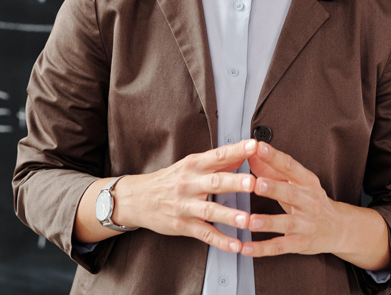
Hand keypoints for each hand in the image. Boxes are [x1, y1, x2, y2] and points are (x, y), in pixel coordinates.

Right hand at [113, 139, 257, 252]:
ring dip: (229, 215)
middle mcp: (189, 184)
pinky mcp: (182, 225)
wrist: (137, 198)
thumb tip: (242, 153)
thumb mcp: (189, 165)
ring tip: (246, 219)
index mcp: (193, 165)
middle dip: (235, 182)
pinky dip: (221, 241)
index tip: (253, 146)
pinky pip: (204, 234)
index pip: (217, 155)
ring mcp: (185, 206)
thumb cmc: (167, 180)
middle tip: (253, 183)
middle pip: (215, 182)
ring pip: (210, 210)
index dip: (236, 151)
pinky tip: (235, 245)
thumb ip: (216, 161)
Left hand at [240, 142, 341, 257]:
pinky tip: (246, 248)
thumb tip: (251, 153)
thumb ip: (271, 168)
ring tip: (251, 220)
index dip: (274, 156)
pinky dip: (262, 249)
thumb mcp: (296, 182)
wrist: (338, 228)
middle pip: (290, 193)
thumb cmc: (311, 201)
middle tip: (256, 183)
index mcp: (306, 182)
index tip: (259, 147)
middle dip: (273, 188)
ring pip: (286, 223)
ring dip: (268, 221)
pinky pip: (280, 246)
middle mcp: (308, 201)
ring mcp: (306, 224)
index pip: (290, 166)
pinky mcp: (300, 243)